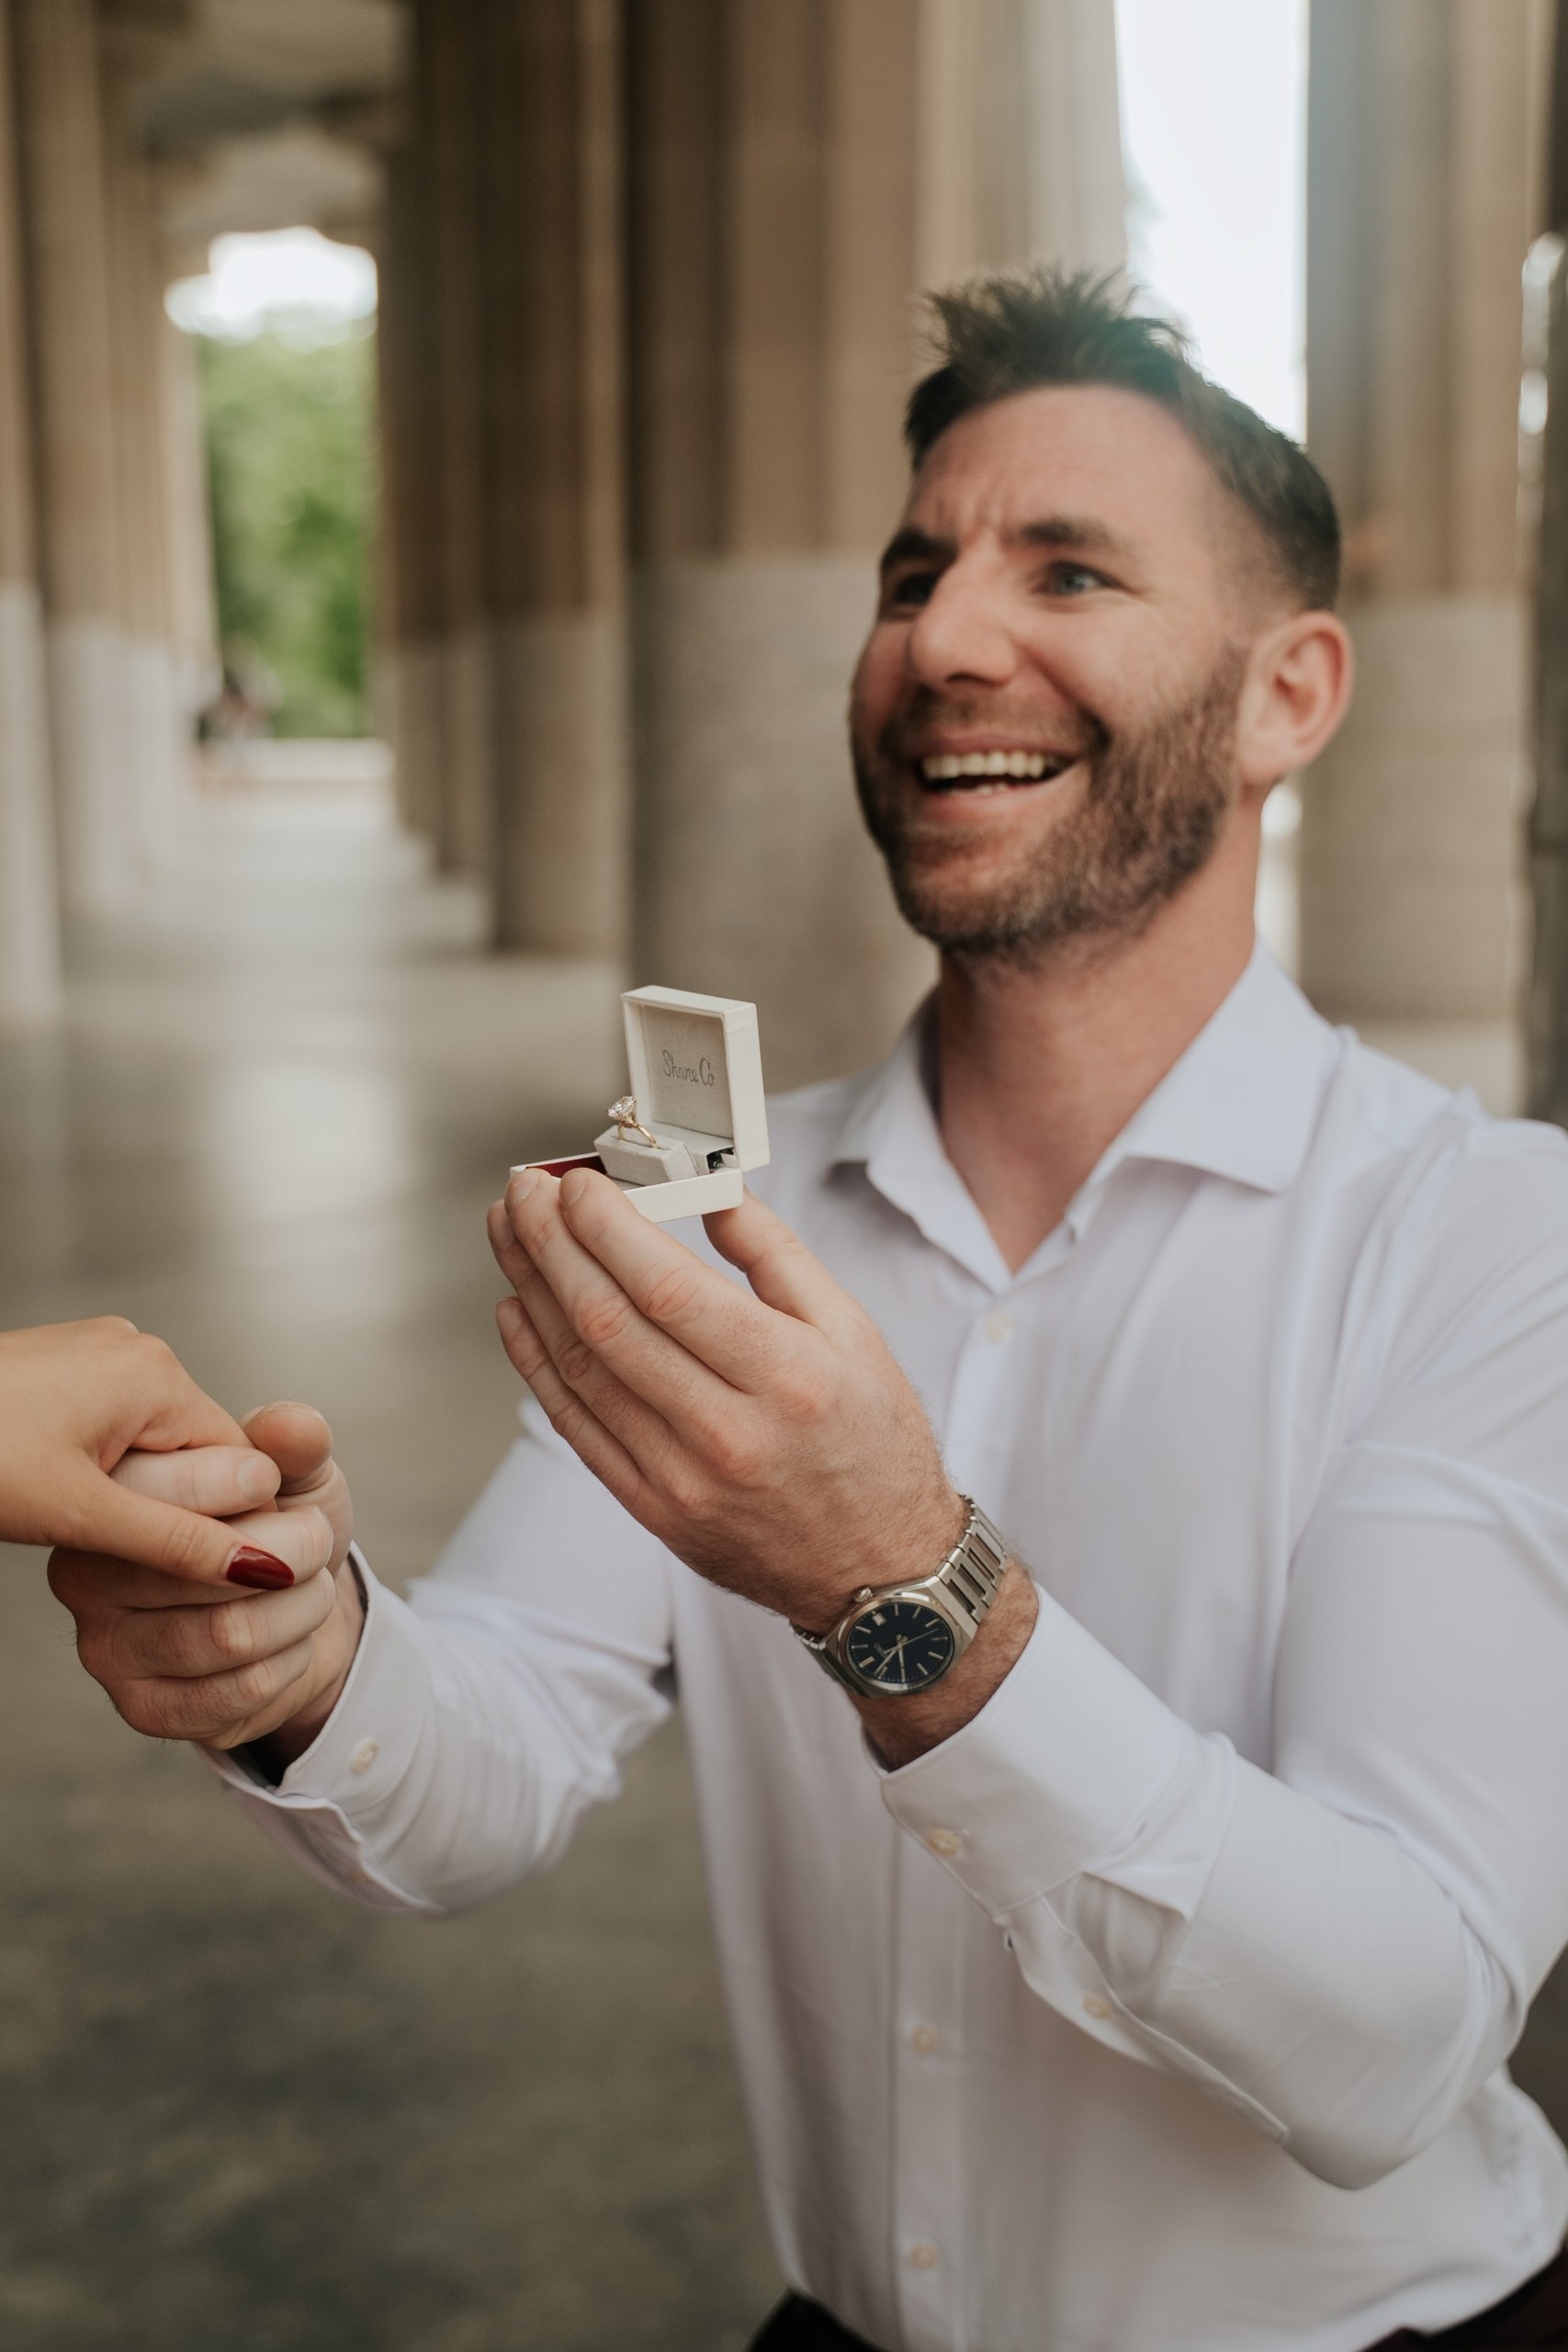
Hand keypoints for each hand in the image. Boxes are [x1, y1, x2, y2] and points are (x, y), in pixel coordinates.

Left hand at [0, 1317, 284, 1580]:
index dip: (225, 1522)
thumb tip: (263, 1568)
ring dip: (131, 1487)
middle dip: (169, 1502)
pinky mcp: (68, 1364)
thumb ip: (179, 1542)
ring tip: (73, 1511)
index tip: (191, 1567)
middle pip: (198, 1449)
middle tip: (107, 1537)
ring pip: (154, 1441)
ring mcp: (101, 1352)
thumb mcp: (82, 1514)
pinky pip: (115, 1423)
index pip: (241, 1461)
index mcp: (158, 1374)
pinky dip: (99, 1463)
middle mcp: (139, 1349)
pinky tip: (55, 1486)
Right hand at [49, 1402, 363, 1755]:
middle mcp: (87, 1573)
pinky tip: (290, 1641)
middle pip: (204, 1566)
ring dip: (301, 1610)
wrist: (299, 1615)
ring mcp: (107, 1647)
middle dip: (293, 1553)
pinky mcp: (143, 1708)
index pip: (171, 1488)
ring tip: (311, 1590)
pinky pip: (240, 1688)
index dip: (251, 1486)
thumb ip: (291, 1443)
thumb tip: (295, 1425)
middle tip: (314, 1545)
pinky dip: (291, 1660)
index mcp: (109, 1498)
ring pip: (230, 1634)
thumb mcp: (293, 1473)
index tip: (278, 1488)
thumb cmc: (281, 1530)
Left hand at [488, 1166, 963, 1629]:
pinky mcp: (653, 1509)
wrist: (878, 1571)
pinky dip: (537, 1363)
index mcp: (786, 1375)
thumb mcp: (854, 1333)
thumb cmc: (872, 1443)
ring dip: (533, 1290)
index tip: (575, 1184)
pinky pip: (577, 1426)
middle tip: (523, 1191)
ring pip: (581, 1369)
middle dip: (551, 1244)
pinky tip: (519, 1311)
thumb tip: (711, 1190)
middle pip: (608, 1322)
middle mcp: (728, 1431)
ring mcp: (681, 1478)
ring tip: (511, 1233)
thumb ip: (778, 1256)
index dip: (607, 1228)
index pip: (667, 1287)